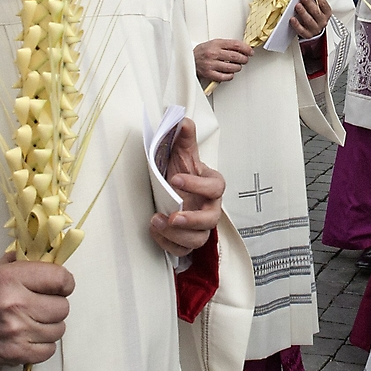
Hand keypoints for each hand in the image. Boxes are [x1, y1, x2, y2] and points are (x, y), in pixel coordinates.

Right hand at [0, 254, 73, 366]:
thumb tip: (52, 255)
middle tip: (43, 305)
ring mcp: (17, 331)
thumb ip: (26, 261)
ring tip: (35, 322)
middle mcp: (16, 303)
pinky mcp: (17, 354)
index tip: (59, 286)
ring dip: (50, 326)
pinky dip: (44, 344)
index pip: (61, 279)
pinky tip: (31, 337)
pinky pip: (49, 350)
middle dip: (56, 305)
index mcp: (12, 278)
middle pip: (63, 307)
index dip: (65, 283)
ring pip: (59, 329)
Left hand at [148, 118, 223, 256]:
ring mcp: (199, 227)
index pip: (216, 188)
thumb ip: (183, 137)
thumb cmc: (180, 173)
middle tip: (173, 215)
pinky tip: (155, 230)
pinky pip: (183, 250)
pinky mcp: (187, 241)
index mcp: (213, 186)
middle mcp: (210, 208)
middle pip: (211, 219)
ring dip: (177, 234)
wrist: (172, 192)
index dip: (197, 185)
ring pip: (198, 239)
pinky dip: (168, 244)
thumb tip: (182, 121)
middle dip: (192, 219)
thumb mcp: (181, 154)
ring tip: (157, 221)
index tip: (174, 179)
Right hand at [194, 38, 253, 84]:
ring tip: (237, 66)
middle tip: (245, 59)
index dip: (246, 48)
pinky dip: (230, 75)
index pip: (236, 45)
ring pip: (232, 67)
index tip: (250, 51)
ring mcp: (211, 64)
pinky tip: (230, 73)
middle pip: (236, 56)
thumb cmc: (202, 52)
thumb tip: (242, 48)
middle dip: (244, 59)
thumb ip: (226, 45)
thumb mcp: (213, 43)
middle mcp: (213, 53)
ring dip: (238, 67)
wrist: (188, 59)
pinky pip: (225, 77)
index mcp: (216, 44)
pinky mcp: (209, 74)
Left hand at [292, 0, 331, 38]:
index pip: (323, 4)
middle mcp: (322, 21)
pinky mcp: (307, 35)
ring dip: (303, 12)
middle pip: (316, 12)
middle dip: (309, 3)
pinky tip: (292, 18)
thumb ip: (314, 0)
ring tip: (297, 6)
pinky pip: (301, 30)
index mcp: (327, 13)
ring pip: (309, 21)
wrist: (314, 31)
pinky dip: (297, 24)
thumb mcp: (318, 8)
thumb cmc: (315, 16)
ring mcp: (315, 29)